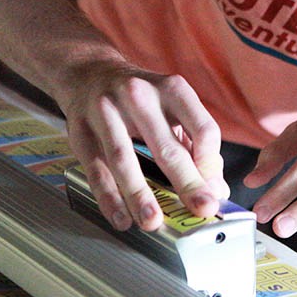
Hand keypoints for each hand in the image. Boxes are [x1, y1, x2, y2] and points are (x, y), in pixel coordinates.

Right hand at [59, 60, 227, 231]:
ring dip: (140, 195)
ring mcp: (106, 111)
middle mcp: (139, 95)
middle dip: (187, 183)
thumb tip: (216, 189)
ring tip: (153, 222)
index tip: (213, 190)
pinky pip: (96, 168)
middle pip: (168, 147)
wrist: (89, 74)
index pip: (204, 130)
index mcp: (172, 89)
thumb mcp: (172, 108)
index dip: (211, 164)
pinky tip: (121, 217)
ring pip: (125, 159)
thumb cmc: (140, 98)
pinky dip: (109, 197)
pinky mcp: (80, 130)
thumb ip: (194, 145)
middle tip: (201, 210)